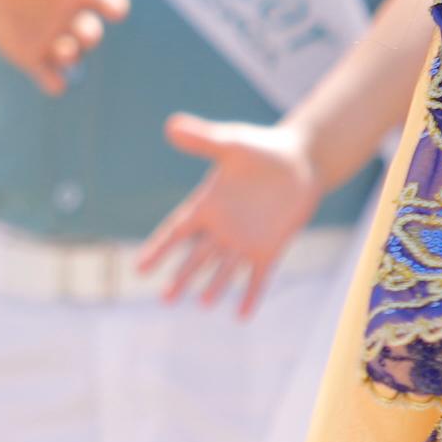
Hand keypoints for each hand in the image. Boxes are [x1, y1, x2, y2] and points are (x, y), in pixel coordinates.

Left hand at [0, 0, 128, 95]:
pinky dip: (55, 83)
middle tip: (85, 33)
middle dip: (91, 36)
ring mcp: (54, 41)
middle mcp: (72, 20)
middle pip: (91, 34)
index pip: (107, 1)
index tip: (117, 10)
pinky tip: (55, 84)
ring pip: (73, 57)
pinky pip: (50, 77)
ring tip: (62, 51)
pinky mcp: (33, 58)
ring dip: (72, 57)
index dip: (115, 6)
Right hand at [137, 113, 323, 315]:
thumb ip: (203, 139)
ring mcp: (245, 240)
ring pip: (223, 269)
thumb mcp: (231, 143)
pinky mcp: (270, 248)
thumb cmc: (262, 148)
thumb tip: (171, 125)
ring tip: (202, 304)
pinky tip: (240, 315)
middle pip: (196, 257)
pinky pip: (257, 276)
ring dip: (213, 286)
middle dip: (180, 277)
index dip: (158, 250)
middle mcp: (221, 227)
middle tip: (164, 299)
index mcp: (207, 205)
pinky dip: (250, 295)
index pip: (175, 232)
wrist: (301, 161)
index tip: (140, 269)